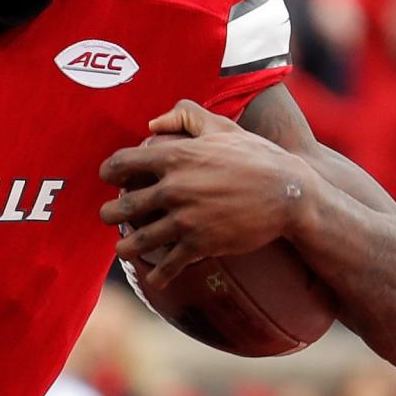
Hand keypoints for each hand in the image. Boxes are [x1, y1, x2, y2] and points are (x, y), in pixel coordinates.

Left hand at [97, 100, 310, 277]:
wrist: (288, 194)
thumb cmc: (256, 157)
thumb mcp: (223, 127)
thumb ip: (186, 116)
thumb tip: (153, 123)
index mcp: (175, 157)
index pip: (122, 162)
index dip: (109, 170)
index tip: (108, 177)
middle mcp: (173, 189)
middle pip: (122, 206)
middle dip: (109, 212)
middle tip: (107, 215)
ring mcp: (185, 219)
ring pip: (138, 240)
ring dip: (125, 246)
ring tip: (123, 247)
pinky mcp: (200, 245)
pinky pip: (168, 265)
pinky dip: (158, 275)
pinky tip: (155, 279)